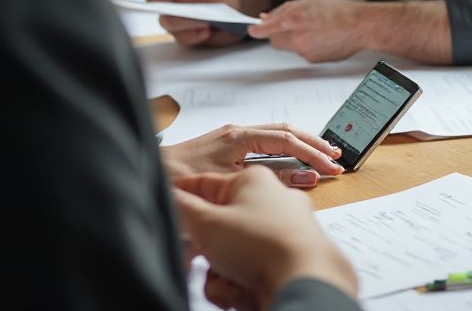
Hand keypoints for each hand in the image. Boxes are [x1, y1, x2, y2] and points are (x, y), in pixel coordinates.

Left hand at [160, 122, 345, 184]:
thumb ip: (265, 182)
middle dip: (314, 143)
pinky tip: (293, 158)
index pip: (287, 142)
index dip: (312, 155)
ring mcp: (233, 136)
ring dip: (302, 143)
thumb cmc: (177, 181)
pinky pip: (265, 141)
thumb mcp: (225, 185)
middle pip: (287, 131)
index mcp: (239, 137)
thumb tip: (301, 181)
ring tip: (323, 154)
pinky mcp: (227, 145)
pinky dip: (285, 148)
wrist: (146, 173)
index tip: (330, 168)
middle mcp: (238, 131)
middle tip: (337, 157)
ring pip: (277, 133)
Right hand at [174, 168, 357, 307]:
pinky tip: (247, 290)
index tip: (166, 200)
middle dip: (208, 253)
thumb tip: (168, 196)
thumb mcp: (209, 224)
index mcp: (252, 181)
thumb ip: (182, 208)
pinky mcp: (283, 258)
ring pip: (229, 255)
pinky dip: (239, 285)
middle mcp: (269, 201)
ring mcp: (278, 231)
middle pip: (218, 228)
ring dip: (221, 275)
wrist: (304, 279)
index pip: (206, 183)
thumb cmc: (263, 243)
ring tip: (232, 280)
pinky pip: (247, 271)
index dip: (183, 194)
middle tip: (207, 260)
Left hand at [249, 0, 366, 61]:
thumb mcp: (309, 1)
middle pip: (275, 40)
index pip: (265, 30)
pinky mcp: (312, 60)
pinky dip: (307, 45)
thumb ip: (285, 9)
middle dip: (278, 33)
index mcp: (293, 20)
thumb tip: (267, 17)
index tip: (252, 29)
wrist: (359, 26)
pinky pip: (302, 53)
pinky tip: (321, 37)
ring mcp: (304, 51)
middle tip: (292, 24)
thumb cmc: (338, 11)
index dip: (257, 30)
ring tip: (314, 28)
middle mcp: (297, 38)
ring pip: (289, 47)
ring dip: (295, 38)